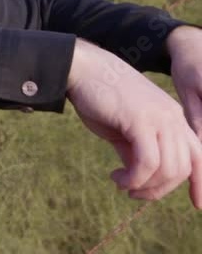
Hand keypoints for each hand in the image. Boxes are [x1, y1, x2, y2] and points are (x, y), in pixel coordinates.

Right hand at [66, 38, 201, 207]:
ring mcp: (159, 118)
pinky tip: (117, 177)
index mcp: (173, 118)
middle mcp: (173, 117)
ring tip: (122, 184)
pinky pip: (148, 162)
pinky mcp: (141, 121)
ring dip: (145, 186)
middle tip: (133, 193)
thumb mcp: (124, 129)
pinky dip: (134, 178)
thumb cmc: (99, 98)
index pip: (199, 156)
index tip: (197, 204)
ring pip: (168, 168)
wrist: (82, 69)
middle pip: (184, 168)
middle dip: (160, 190)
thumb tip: (139, 176)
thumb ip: (136, 150)